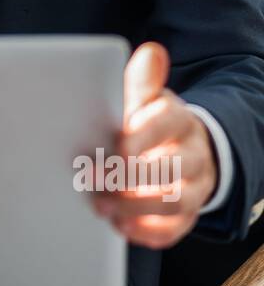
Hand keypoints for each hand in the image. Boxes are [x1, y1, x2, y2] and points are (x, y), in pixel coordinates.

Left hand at [89, 41, 217, 248]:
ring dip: (137, 206)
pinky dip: (146, 232)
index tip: (116, 144)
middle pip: (174, 167)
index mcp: (180, 120)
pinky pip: (173, 230)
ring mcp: (192, 188)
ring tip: (101, 206)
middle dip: (133, 175)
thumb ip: (142, 82)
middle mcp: (192, 155)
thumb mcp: (145, 98)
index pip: (169, 122)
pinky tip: (119, 226)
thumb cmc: (148, 121)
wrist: (177, 149)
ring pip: (175, 202)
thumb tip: (150, 53)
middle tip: (94, 177)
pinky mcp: (184, 216)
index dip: (144, 135)